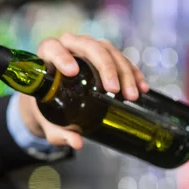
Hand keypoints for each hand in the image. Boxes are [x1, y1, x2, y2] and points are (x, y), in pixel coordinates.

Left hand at [17, 34, 149, 148]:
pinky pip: (120, 58)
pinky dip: (133, 72)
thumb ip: (58, 133)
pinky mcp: (104, 54)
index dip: (62, 56)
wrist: (54, 101)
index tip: (73, 72)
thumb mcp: (48, 122)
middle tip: (113, 89)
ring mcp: (87, 47)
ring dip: (123, 71)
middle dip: (104, 66)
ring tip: (132, 95)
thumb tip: (77, 142)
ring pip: (108, 50)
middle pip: (88, 45)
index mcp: (46, 57)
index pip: (52, 48)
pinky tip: (142, 87)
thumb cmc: (46, 108)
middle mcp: (67, 46)